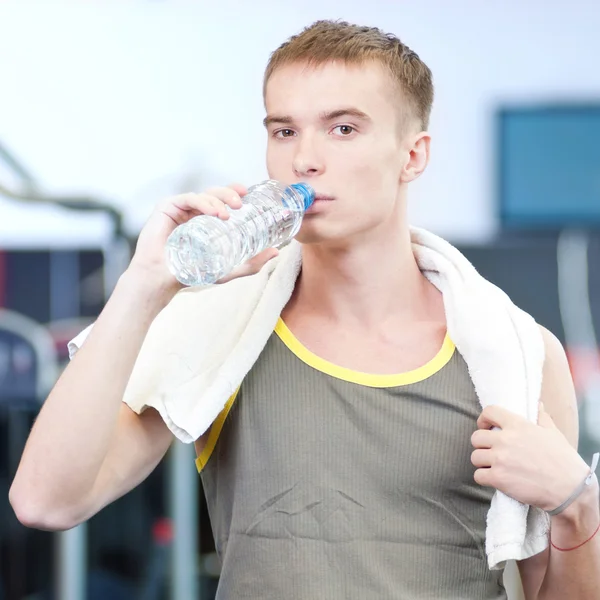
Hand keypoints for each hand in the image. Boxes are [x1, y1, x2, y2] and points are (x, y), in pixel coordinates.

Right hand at [128, 184, 278, 290]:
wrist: (163, 280)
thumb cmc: (192, 274)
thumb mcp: (227, 269)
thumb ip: (251, 263)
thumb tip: (276, 252)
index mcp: (206, 221)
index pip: (223, 201)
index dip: (235, 192)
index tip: (248, 193)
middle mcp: (194, 212)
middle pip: (215, 194)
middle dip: (230, 193)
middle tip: (241, 203)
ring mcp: (180, 209)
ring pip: (204, 194)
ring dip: (218, 200)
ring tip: (229, 213)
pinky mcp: (167, 208)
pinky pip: (188, 198)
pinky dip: (203, 203)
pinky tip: (214, 213)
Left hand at [471, 404, 589, 511]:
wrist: (570, 490)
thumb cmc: (563, 461)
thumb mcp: (553, 434)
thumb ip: (541, 417)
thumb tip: (538, 404)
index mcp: (518, 425)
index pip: (489, 412)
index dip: (483, 419)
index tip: (484, 426)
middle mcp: (505, 440)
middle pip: (476, 437)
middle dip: (481, 445)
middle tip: (490, 451)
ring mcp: (500, 459)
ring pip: (475, 457)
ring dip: (482, 463)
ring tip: (493, 466)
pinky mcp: (498, 478)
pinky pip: (478, 475)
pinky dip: (484, 478)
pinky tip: (494, 479)